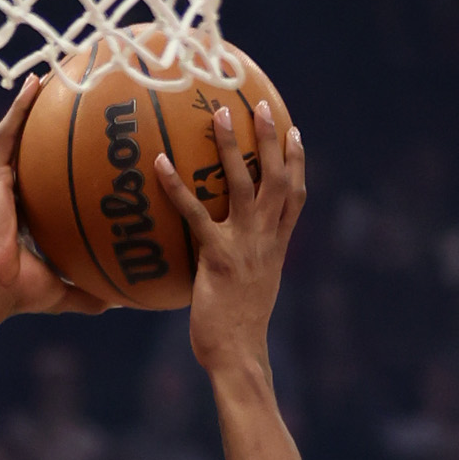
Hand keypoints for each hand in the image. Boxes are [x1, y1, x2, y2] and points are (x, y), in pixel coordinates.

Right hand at [0, 77, 107, 319]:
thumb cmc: (20, 293)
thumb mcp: (64, 291)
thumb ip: (89, 294)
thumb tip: (120, 301)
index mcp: (27, 215)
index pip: (47, 181)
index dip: (63, 161)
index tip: (85, 144)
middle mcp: (13, 193)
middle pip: (33, 148)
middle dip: (49, 121)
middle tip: (73, 96)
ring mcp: (0, 182)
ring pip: (19, 132)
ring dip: (32, 103)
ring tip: (52, 74)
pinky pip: (7, 134)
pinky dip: (19, 108)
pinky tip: (34, 83)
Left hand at [157, 97, 304, 377]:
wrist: (238, 355)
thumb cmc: (239, 332)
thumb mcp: (252, 293)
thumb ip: (247, 268)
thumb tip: (227, 261)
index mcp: (277, 247)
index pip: (295, 197)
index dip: (298, 163)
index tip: (295, 133)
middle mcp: (266, 240)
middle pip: (277, 178)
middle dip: (271, 139)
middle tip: (261, 105)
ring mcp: (245, 245)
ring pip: (244, 183)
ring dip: (232, 146)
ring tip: (220, 115)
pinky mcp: (218, 257)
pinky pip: (195, 213)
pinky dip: (177, 187)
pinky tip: (160, 164)